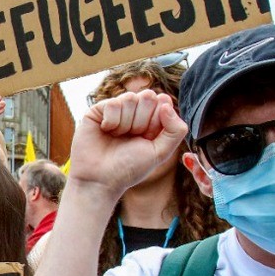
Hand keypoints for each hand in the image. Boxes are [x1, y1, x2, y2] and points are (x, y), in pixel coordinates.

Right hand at [68, 91, 187, 196]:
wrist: (99, 180)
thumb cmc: (129, 169)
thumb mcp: (160, 153)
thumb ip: (175, 130)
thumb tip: (166, 103)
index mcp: (151, 120)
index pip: (163, 101)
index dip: (157, 120)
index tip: (148, 138)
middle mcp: (134, 112)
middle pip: (148, 96)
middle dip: (142, 121)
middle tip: (132, 137)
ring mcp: (116, 109)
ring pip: (130, 98)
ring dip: (126, 123)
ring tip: (117, 137)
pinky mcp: (98, 110)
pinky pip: (113, 103)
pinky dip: (111, 121)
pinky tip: (106, 131)